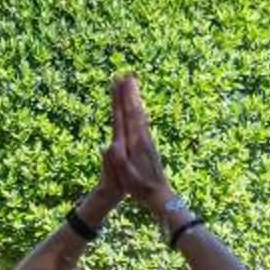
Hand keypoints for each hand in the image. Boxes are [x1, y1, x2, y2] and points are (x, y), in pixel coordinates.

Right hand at [102, 73, 173, 206]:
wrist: (160, 195)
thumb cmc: (139, 188)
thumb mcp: (125, 177)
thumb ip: (117, 161)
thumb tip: (109, 145)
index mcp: (134, 143)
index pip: (125, 115)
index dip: (120, 99)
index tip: (117, 83)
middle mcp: (142, 137)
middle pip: (134, 109)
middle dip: (129, 92)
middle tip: (126, 74)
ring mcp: (147, 140)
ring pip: (140, 113)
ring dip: (135, 98)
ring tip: (132, 84)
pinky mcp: (149, 144)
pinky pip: (142, 121)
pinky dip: (139, 109)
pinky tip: (139, 107)